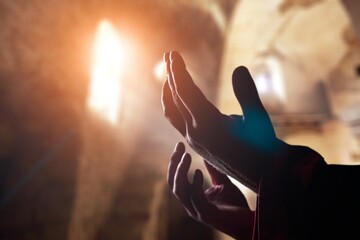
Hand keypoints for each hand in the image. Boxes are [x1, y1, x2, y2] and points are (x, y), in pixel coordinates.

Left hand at [161, 51, 284, 190]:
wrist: (263, 173)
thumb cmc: (263, 145)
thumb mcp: (257, 118)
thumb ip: (247, 94)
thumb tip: (239, 68)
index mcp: (209, 125)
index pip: (186, 93)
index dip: (179, 72)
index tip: (173, 54)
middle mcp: (196, 133)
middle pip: (176, 99)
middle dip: (172, 75)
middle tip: (169, 55)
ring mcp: (193, 140)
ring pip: (173, 112)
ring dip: (170, 91)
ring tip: (170, 73)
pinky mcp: (196, 143)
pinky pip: (177, 121)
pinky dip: (175, 105)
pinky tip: (179, 96)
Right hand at [168, 142, 253, 239]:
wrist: (248, 223)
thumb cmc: (235, 205)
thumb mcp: (222, 183)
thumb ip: (213, 170)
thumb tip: (206, 152)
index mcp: (191, 197)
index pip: (176, 178)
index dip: (175, 161)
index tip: (180, 145)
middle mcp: (190, 205)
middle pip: (173, 183)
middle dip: (174, 164)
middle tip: (179, 147)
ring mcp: (196, 211)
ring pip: (179, 191)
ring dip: (180, 172)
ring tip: (186, 156)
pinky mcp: (206, 215)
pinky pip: (195, 198)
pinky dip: (195, 184)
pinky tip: (198, 172)